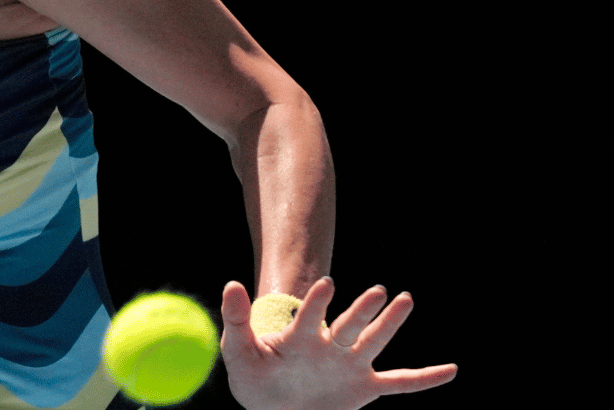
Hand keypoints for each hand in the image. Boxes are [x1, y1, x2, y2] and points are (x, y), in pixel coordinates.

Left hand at [220, 277, 456, 409]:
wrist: (270, 404)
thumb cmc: (254, 374)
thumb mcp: (238, 349)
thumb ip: (236, 319)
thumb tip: (230, 284)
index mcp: (299, 337)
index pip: (311, 316)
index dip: (318, 302)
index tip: (327, 284)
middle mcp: (330, 346)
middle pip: (350, 324)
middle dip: (363, 309)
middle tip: (379, 291)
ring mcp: (349, 365)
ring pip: (374, 342)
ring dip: (389, 323)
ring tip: (405, 299)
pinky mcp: (364, 388)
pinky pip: (399, 383)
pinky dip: (425, 379)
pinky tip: (451, 370)